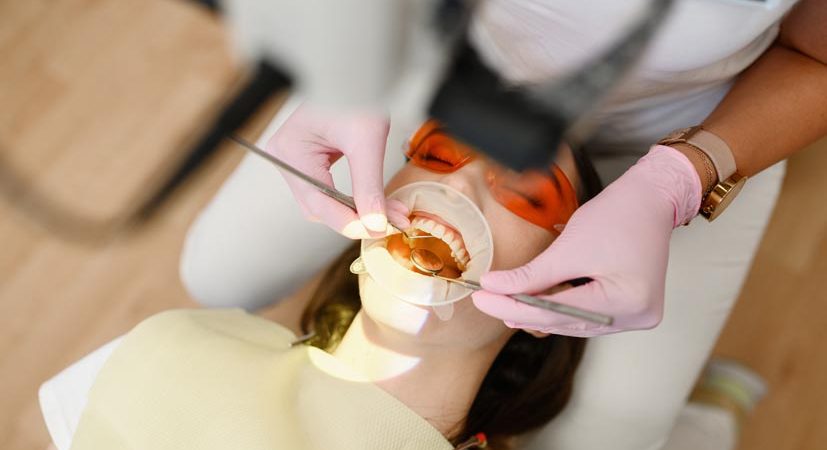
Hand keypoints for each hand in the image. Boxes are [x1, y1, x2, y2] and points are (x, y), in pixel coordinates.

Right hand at [266, 103, 409, 238]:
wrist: (357, 69)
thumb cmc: (356, 91)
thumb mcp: (367, 141)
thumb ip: (369, 186)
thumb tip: (376, 224)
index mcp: (290, 151)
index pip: (318, 202)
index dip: (349, 221)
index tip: (377, 230)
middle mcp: (285, 158)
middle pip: (319, 207)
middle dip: (357, 217)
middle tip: (391, 221)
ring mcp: (295, 159)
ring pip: (325, 202)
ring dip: (358, 210)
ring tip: (391, 212)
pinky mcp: (310, 158)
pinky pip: (329, 189)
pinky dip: (354, 198)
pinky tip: (378, 202)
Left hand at [472, 145, 702, 336]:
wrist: (649, 200)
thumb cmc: (617, 215)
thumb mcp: (568, 247)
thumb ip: (530, 275)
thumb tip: (493, 288)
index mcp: (627, 300)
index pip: (556, 311)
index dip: (513, 305)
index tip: (481, 298)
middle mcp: (637, 316)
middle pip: (566, 321)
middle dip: (523, 311)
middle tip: (486, 301)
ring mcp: (637, 316)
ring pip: (574, 322)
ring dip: (541, 313)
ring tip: (503, 305)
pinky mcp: (631, 309)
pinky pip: (587, 315)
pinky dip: (560, 308)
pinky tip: (533, 302)